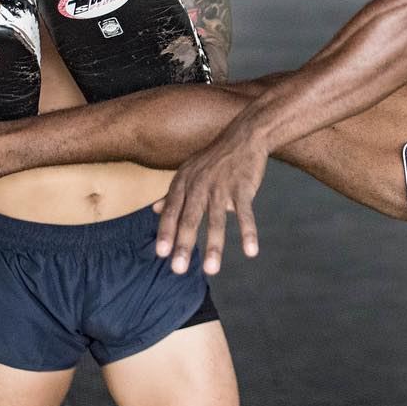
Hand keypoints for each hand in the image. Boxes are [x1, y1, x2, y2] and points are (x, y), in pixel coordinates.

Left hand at [153, 124, 264, 274]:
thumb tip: (155, 210)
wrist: (244, 136)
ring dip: (214, 245)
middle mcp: (200, 185)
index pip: (172, 211)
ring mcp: (222, 186)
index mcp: (184, 182)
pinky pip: (246, 213)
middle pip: (190, 218)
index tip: (161, 254)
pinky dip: (248, 232)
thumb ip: (172, 193)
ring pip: (217, 219)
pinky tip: (251, 251)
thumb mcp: (189, 171)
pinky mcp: (244, 187)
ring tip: (211, 270)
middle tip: (179, 270)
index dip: (166, 232)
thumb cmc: (214, 158)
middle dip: (184, 245)